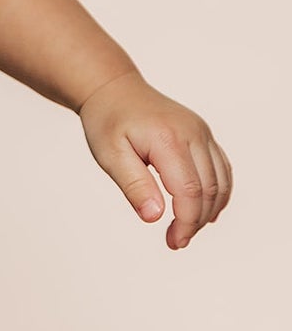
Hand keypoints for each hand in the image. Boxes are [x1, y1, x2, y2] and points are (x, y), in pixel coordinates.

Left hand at [78, 69, 232, 249]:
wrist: (113, 88)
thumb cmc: (107, 120)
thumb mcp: (109, 154)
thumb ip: (134, 185)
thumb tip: (154, 218)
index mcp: (168, 138)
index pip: (190, 192)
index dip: (186, 223)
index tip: (173, 242)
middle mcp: (193, 133)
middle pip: (209, 190)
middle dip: (196, 221)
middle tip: (175, 240)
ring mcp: (202, 131)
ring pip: (221, 182)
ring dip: (209, 211)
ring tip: (185, 228)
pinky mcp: (204, 134)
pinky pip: (221, 169)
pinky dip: (217, 194)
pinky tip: (202, 210)